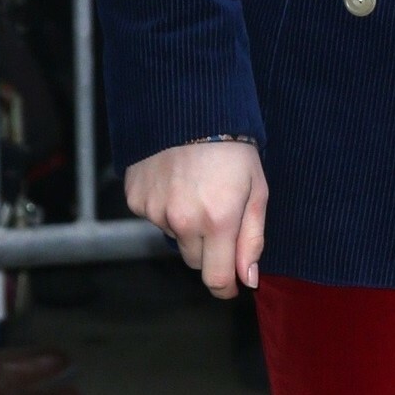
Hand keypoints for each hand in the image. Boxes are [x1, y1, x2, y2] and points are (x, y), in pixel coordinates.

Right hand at [123, 140, 266, 298]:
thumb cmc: (233, 148)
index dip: (226, 286)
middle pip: (195, 261)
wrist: (190, 107)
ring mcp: (156, 211)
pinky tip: (175, 181)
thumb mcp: (257, 190)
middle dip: (209, 250)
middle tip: (219, 216)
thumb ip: (253, 239)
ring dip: (186, 225)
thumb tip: (248, 279)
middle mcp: (184, 221)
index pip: (216, 280)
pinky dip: (165, 207)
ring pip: (175, 238)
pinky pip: (154, 218)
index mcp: (219, 221)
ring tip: (197, 189)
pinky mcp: (137, 199)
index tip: (232, 281)